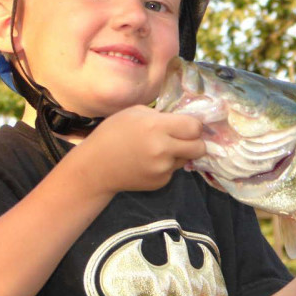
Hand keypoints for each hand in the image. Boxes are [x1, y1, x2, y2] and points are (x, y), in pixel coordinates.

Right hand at [76, 105, 205, 194]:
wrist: (95, 167)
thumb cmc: (113, 133)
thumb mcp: (135, 113)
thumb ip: (162, 116)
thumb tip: (185, 122)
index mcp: (157, 127)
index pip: (195, 127)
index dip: (194, 125)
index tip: (188, 125)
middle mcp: (163, 149)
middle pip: (199, 147)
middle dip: (196, 142)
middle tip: (184, 139)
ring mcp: (163, 169)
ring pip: (187, 159)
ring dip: (179, 153)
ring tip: (158, 150)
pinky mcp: (160, 182)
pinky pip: (173, 170)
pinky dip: (167, 165)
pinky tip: (149, 162)